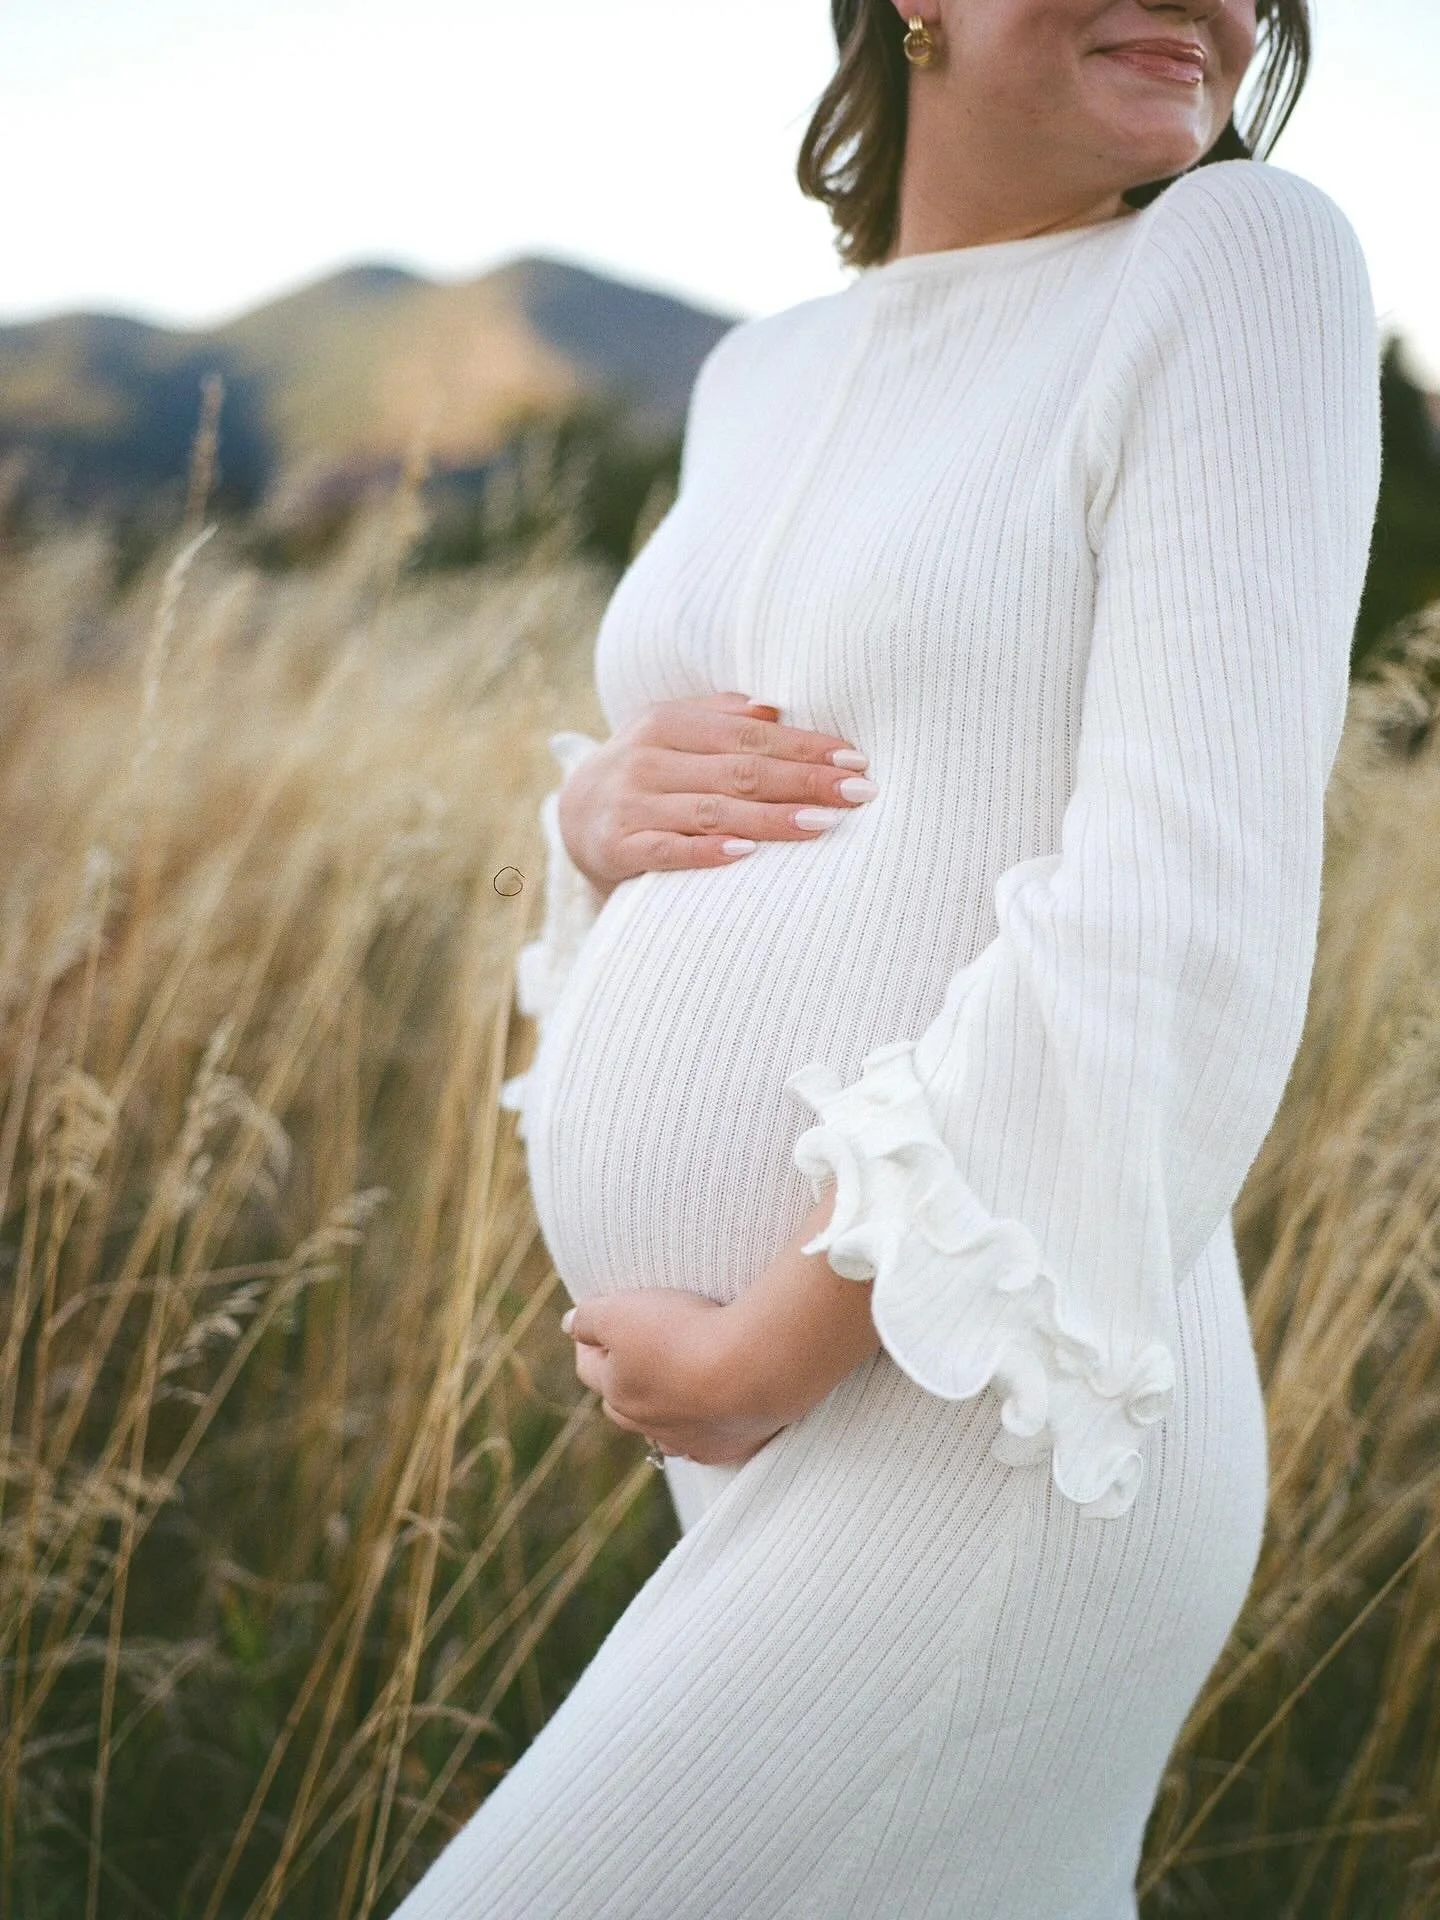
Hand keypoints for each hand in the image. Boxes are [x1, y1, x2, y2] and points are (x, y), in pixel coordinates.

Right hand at [555, 692, 878, 898]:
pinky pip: (667, 850)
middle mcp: (648, 758)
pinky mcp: (617, 846)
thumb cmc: (645, 771)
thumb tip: (776, 708)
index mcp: (668, 722)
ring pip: (713, 810)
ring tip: (824, 823)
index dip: (807, 746)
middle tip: (860, 792)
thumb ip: (721, 718)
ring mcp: (631, 803)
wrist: (571, 816)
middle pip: (741, 770)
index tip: (856, 760)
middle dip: (805, 780)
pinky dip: (707, 851)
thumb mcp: (672, 733)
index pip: (752, 734)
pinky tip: (747, 853)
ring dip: (772, 818)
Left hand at [561, 1191, 880, 1468]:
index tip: (598, 1321)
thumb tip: (569, 1324)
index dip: (590, 1341)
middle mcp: (648, 1425)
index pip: (589, 1367)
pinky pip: (710, 1437)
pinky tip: (718, 1406)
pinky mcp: (732, 1446)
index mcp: (617, 1392)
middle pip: (623, 1404)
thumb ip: (588, 1317)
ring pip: (665, 1428)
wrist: (754, 1367)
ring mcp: (691, 1440)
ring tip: (678, 1381)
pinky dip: (709, 1422)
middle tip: (637, 1350)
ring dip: (667, 1405)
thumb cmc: (684, 1334)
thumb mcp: (621, 1311)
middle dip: (623, 1379)